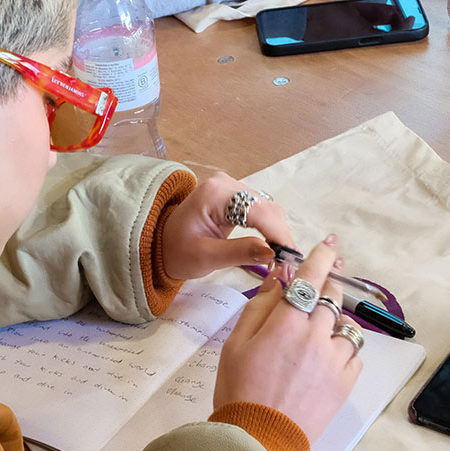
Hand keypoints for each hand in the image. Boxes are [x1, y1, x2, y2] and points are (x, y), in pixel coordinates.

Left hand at [160, 173, 292, 280]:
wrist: (159, 245)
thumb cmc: (175, 252)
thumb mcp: (205, 257)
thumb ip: (240, 252)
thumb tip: (272, 252)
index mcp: (214, 194)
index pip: (258, 211)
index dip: (278, 235)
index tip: (291, 259)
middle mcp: (225, 183)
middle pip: (267, 209)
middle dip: (280, 237)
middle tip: (289, 266)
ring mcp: (231, 188)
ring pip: (268, 211)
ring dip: (278, 235)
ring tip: (283, 261)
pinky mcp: (234, 197)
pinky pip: (260, 212)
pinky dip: (270, 231)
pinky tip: (273, 249)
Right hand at [214, 238, 362, 442]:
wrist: (260, 439)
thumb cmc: (240, 392)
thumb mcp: (236, 344)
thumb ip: (260, 306)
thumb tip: (279, 277)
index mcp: (286, 324)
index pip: (311, 277)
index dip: (321, 256)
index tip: (329, 244)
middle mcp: (316, 338)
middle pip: (333, 297)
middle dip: (326, 286)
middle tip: (317, 289)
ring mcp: (334, 361)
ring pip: (348, 326)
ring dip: (336, 320)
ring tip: (320, 331)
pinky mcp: (345, 384)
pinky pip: (355, 355)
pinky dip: (344, 350)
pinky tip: (327, 357)